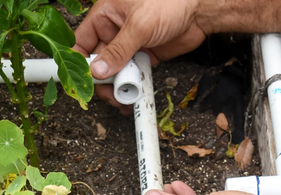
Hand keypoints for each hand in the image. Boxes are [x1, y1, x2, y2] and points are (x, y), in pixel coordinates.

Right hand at [74, 0, 211, 109]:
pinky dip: (132, 88)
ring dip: (117, 88)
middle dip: (102, 81)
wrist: (200, 9)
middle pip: (98, 62)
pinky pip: (132, 76)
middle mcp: (114, 30)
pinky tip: (133, 98)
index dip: (80, 62)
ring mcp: (129, 45)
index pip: (83, 41)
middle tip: (110, 95)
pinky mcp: (144, 56)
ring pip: (115, 72)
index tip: (83, 81)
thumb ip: (118, 50)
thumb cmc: (169, 1)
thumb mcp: (139, 24)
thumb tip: (98, 71)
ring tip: (124, 99)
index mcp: (106, 14)